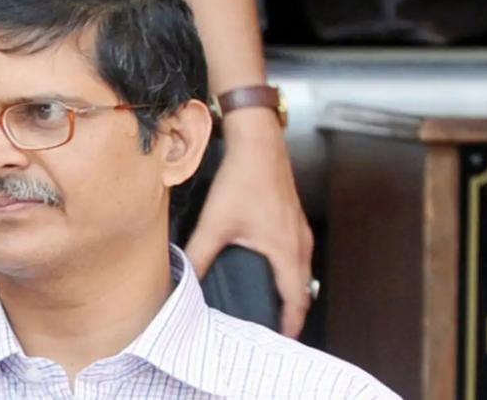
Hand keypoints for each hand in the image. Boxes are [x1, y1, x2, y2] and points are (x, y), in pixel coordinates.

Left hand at [185, 110, 313, 337]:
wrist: (258, 143)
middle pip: (302, 290)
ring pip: (301, 273)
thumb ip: (199, 254)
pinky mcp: (294, 218)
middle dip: (290, 314)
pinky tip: (268, 270)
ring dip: (290, 293)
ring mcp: (301, 230)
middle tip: (270, 330)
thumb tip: (183, 280)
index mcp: (287, 251)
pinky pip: (298, 255)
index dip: (290, 326)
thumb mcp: (216, 223)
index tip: (280, 344)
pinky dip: (288, 272)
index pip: (296, 301)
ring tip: (269, 307)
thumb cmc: (243, 180)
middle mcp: (301, 244)